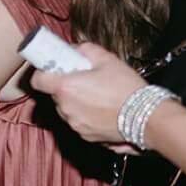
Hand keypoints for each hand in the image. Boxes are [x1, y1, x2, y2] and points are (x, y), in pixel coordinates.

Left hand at [30, 42, 148, 148]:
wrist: (148, 117)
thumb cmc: (127, 88)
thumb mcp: (108, 59)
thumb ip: (85, 50)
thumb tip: (73, 49)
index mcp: (66, 87)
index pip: (37, 80)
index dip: (43, 73)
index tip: (52, 69)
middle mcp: (65, 108)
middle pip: (55, 94)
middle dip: (66, 86)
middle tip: (84, 80)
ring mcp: (73, 124)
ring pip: (66, 109)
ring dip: (75, 101)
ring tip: (98, 95)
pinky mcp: (84, 135)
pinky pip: (78, 121)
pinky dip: (85, 115)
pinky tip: (103, 109)